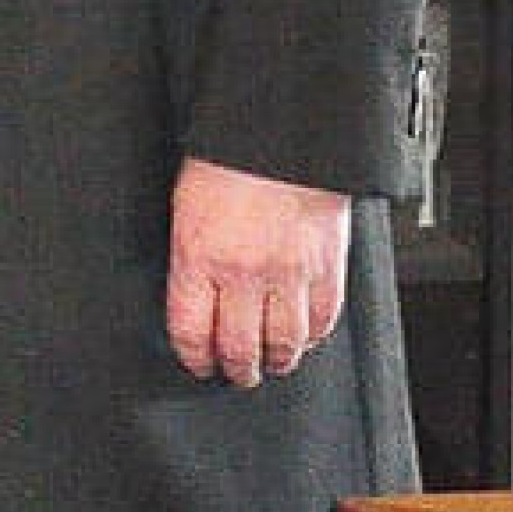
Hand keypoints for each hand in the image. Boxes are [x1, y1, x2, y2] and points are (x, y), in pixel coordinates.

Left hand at [168, 156, 354, 384]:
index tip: (197, 364)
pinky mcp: (328, 270)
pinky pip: (323, 320)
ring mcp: (289, 275)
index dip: (194, 357)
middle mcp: (243, 274)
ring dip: (277, 361)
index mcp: (198, 258)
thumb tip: (189, 289)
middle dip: (237, 369)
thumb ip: (189, 254)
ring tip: (272, 365)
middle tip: (237, 374)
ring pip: (285, 343)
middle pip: (239, 347)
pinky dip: (315, 337)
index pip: (191, 331)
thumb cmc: (228, 159)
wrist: (285, 137)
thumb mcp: (185, 206)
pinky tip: (307, 339)